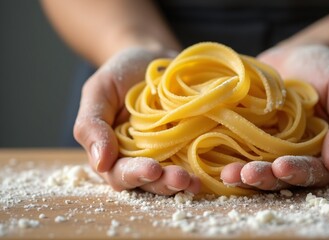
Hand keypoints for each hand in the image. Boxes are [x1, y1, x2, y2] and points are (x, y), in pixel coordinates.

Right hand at [73, 46, 199, 194]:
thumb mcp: (99, 91)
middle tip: (182, 179)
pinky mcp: (190, 145)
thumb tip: (99, 163)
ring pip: (174, 177)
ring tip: (198, 181)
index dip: (135, 176)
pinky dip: (205, 168)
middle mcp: (142, 159)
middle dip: (166, 183)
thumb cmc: (121, 73)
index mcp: (115, 153)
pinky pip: (197, 161)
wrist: (153, 57)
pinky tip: (218, 168)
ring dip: (186, 182)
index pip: (121, 174)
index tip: (152, 169)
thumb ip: (91, 124)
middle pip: (152, 182)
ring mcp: (169, 154)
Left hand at [221, 44, 328, 189]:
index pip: (313, 171)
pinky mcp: (246, 135)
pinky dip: (222, 154)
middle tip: (243, 175)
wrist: (297, 55)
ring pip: (256, 167)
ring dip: (241, 174)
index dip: (298, 172)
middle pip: (279, 176)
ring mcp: (266, 147)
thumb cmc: (327, 70)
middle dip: (262, 178)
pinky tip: (206, 154)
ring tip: (226, 174)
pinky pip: (235, 147)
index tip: (281, 167)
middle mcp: (292, 156)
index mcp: (320, 153)